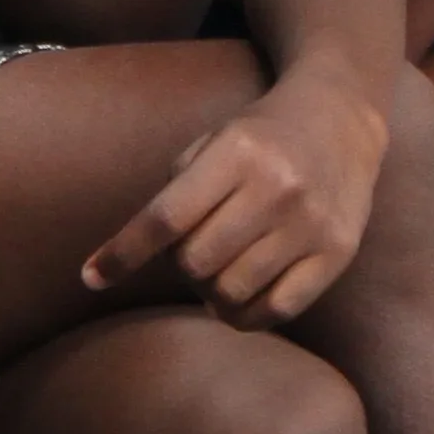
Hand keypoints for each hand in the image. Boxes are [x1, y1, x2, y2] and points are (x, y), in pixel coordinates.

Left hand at [83, 62, 392, 324]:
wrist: (342, 118)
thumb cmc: (261, 136)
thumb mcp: (214, 140)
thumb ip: (176, 193)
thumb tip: (136, 262)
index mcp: (239, 151)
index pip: (166, 217)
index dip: (123, 252)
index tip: (91, 276)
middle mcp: (278, 186)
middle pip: (196, 261)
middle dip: (181, 266)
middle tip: (191, 254)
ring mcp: (311, 223)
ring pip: (232, 291)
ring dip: (211, 293)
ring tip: (217, 274)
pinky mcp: (337, 252)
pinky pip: (277, 310)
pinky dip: (245, 315)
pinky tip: (240, 299)